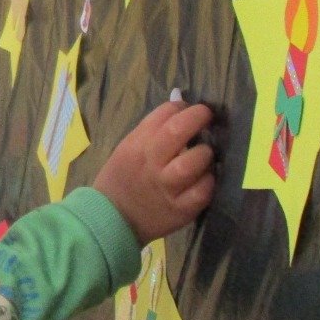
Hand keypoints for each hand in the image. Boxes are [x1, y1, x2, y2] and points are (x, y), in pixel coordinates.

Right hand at [93, 99, 214, 245]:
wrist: (111, 219)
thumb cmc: (121, 178)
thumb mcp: (128, 148)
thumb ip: (152, 129)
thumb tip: (180, 100)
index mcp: (136, 145)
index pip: (163, 114)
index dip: (181, 107)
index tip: (188, 110)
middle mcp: (151, 163)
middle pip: (177, 131)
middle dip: (197, 117)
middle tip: (206, 116)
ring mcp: (166, 187)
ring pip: (192, 163)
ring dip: (204, 153)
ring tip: (205, 154)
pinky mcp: (180, 210)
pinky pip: (202, 192)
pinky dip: (208, 182)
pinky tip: (205, 179)